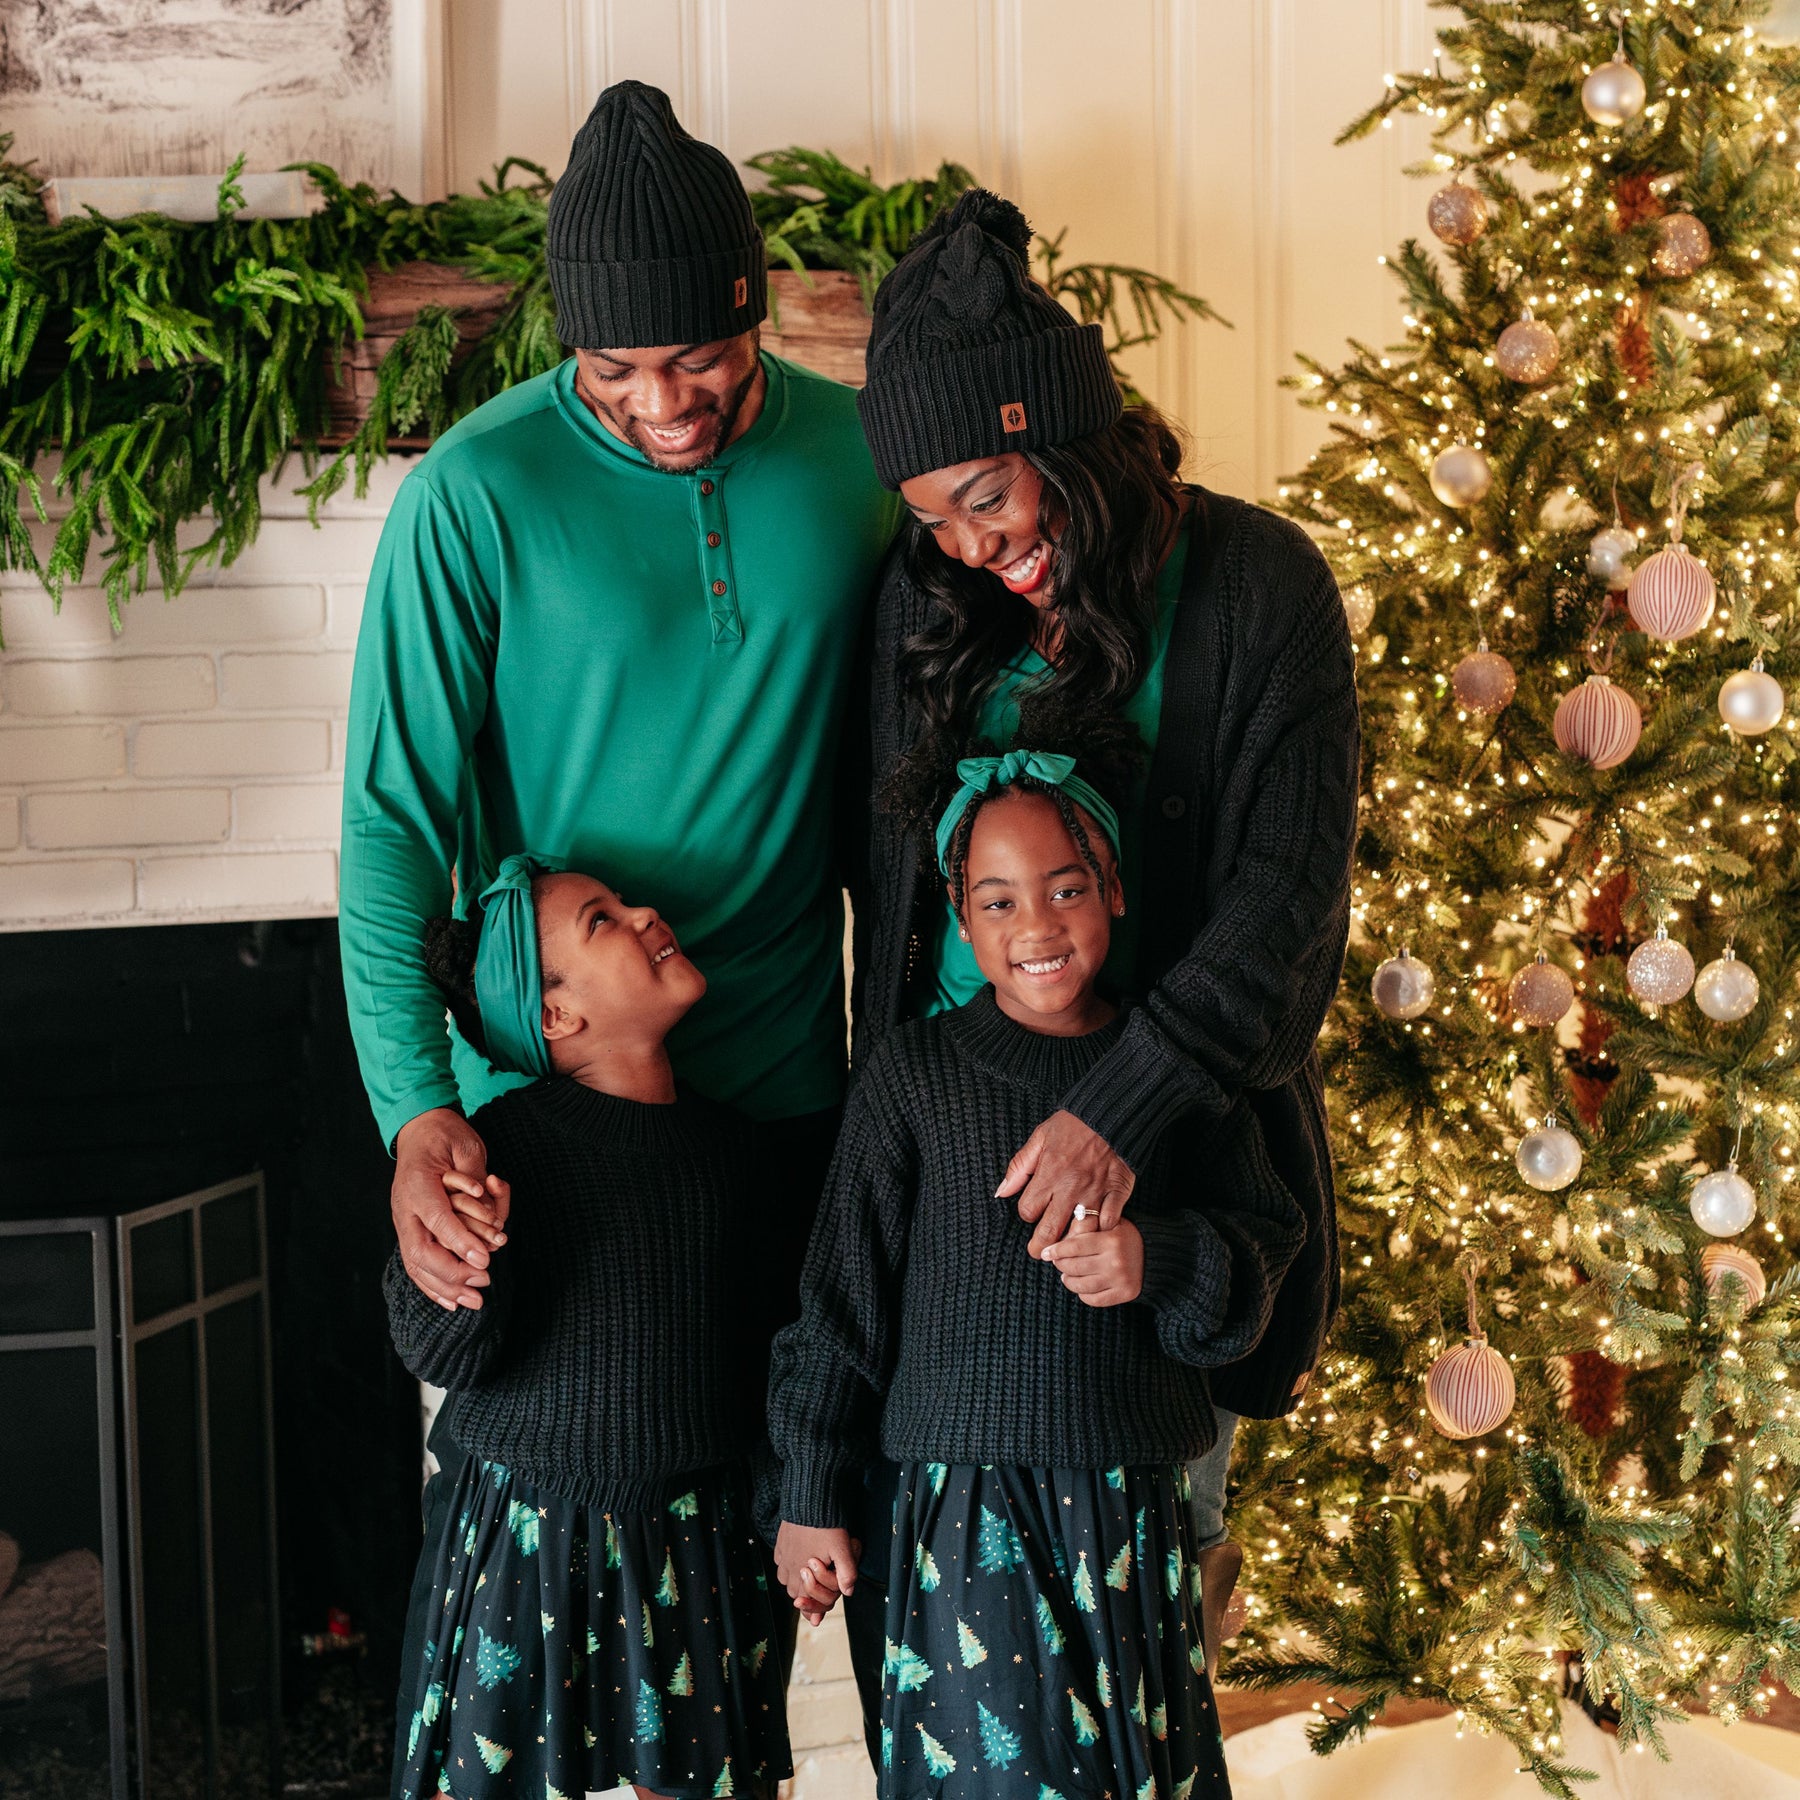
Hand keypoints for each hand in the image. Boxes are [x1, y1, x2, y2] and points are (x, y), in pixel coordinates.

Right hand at [393, 1108, 502, 1311]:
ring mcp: (403, 1220)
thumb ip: (475, 1179)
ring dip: (445, 1287)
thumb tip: (491, 1216)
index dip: (462, 1243)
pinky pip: (415, 1264)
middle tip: (485, 1280)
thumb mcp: (466, 1145)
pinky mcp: (407, 1229)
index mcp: (418, 1182)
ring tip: (474, 1301)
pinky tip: (452, 1302)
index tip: (486, 1262)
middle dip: (454, 1272)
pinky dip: (432, 1286)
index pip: (438, 1220)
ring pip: (416, 1264)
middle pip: (421, 1250)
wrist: (418, 1129)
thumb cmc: (446, 1135)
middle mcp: (405, 1206)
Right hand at [774, 1522, 858, 1623]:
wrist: (809, 1501)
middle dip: (805, 1592)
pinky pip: (780, 1562)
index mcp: (804, 1573)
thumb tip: (847, 1592)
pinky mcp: (780, 1544)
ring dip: (795, 1580)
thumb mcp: (842, 1549)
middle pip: (794, 1591)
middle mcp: (790, 1567)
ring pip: (785, 1579)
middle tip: (816, 1586)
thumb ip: (846, 1572)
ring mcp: (783, 1555)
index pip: (804, 1601)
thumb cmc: (826, 1525)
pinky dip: (787, 1565)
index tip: (816, 1614)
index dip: (812, 1608)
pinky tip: (797, 1558)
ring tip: (808, 1573)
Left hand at [997, 1110, 1136, 1256]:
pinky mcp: (1117, 1192)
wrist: (1110, 1113)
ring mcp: (1095, 1192)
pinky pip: (1109, 1223)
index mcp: (1048, 1175)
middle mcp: (1070, 1188)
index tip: (1033, 1211)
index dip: (1027, 1214)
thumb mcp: (1039, 1138)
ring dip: (1072, 1243)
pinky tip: (1096, 1229)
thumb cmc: (1073, 1125)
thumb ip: (1019, 1167)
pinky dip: (1103, 1230)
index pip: (1028, 1212)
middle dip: (1041, 1248)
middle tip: (1040, 1251)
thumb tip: (1001, 1193)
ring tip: (1066, 1246)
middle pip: (1050, 1232)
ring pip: (1080, 1233)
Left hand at [1041, 1218, 1144, 1306]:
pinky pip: (1093, 1299)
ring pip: (1080, 1286)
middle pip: (1073, 1267)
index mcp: (1110, 1240)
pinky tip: (1082, 1286)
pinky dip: (1083, 1294)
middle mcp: (1115, 1261)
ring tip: (1066, 1275)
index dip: (1056, 1251)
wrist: (1156, 1254)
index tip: (1045, 1253)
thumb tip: (1056, 1238)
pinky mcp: (1125, 1294)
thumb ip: (1088, 1226)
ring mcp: (1120, 1279)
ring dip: (1068, 1281)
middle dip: (1060, 1265)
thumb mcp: (1110, 1223)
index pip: (1074, 1247)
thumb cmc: (1125, 1236)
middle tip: (1057, 1262)